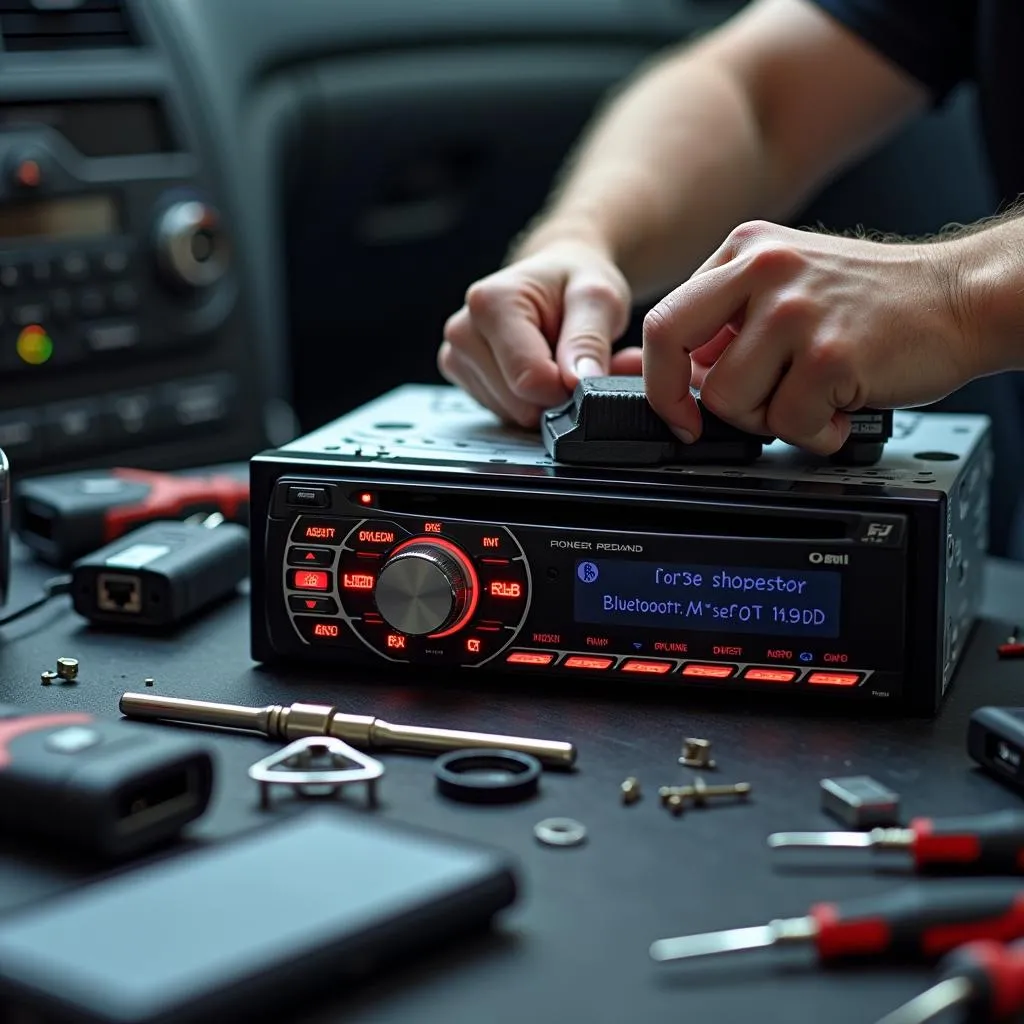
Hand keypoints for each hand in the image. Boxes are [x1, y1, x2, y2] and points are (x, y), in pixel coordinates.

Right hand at [438, 239, 637, 426]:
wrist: (551, 277)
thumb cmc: (571, 284)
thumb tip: (581, 381)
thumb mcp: (598, 299)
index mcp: (492, 303)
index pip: (531, 379)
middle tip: (571, 361)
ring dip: (542, 398)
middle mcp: (464, 330)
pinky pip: (502, 413)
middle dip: (554, 394)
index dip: (566, 387)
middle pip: (519, 403)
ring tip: (553, 360)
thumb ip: (590, 340)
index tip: (583, 368)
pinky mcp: (459, 374)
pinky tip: (533, 370)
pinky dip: (526, 400)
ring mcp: (456, 355)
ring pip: (512, 413)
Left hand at [642, 220, 981, 452]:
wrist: (965, 297)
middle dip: (675, 399)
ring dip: (766, 418)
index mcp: (746, 250)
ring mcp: (796, 310)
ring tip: (809, 398)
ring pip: (727, 397)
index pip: (665, 316)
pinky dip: (815, 434)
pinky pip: (786, 423)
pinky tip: (840, 408)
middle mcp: (764, 268)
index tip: (677, 408)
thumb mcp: (790, 285)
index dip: (660, 375)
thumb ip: (730, 321)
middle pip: (667, 341)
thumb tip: (668, 372)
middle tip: (701, 426)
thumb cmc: (879, 303)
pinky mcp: (830, 353)